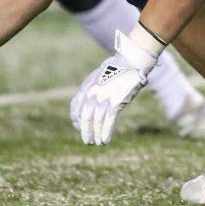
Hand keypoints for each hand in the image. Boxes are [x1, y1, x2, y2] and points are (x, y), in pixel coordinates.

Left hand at [70, 31, 157, 145]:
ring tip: (98, 143)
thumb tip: (88, 106)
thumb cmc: (114, 71)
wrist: (129, 63)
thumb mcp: (97, 79)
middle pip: (85, 117)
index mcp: (86, 87)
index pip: (75, 108)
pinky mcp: (115, 101)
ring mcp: (103, 97)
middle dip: (85, 131)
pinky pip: (108, 121)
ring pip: (96, 121)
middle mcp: (92, 93)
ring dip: (96, 134)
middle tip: (88, 141)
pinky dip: (106, 132)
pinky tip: (105, 140)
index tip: (79, 127)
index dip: (76, 121)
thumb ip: (91, 91)